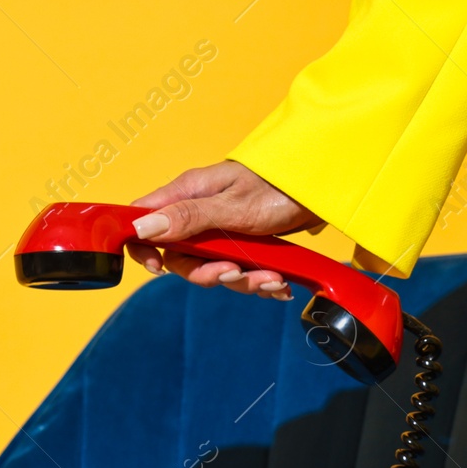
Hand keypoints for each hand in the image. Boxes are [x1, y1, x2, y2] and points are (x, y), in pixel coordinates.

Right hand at [128, 160, 321, 299]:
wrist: (324, 187)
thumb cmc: (280, 186)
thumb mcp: (232, 206)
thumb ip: (187, 218)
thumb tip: (142, 229)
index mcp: (189, 193)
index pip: (144, 219)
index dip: (143, 247)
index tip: (157, 267)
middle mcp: (201, 211)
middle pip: (181, 256)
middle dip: (208, 274)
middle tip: (234, 272)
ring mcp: (223, 229)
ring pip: (214, 268)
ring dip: (244, 281)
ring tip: (272, 278)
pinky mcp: (245, 243)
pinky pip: (241, 271)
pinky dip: (260, 282)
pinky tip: (280, 282)